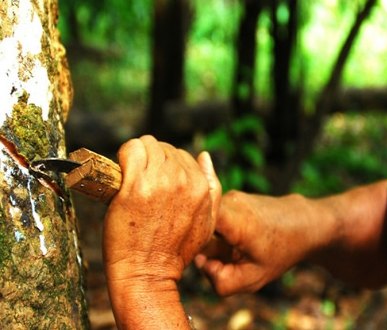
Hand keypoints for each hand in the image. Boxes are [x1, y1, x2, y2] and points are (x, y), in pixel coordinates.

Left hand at [103, 135, 220, 285]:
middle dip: (152, 160)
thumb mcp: (208, 222)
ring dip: (137, 156)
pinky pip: (130, 150)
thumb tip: (204, 156)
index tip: (155, 180)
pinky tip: (121, 172)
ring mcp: (159, 182)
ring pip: (147, 144)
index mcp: (201, 187)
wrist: (148, 273)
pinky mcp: (135, 186)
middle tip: (142, 180)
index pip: (182, 155)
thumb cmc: (175, 251)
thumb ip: (211, 187)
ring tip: (131, 175)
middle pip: (164, 148)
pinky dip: (124, 155)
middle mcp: (183, 180)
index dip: (166, 166)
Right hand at [195, 191, 317, 295]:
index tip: (201, 258)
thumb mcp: (253, 279)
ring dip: (210, 239)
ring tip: (233, 250)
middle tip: (222, 260)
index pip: (194, 223)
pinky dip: (217, 232)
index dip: (189, 242)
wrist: (303, 224)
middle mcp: (228, 201)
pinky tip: (235, 241)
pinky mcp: (230, 197)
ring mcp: (229, 196)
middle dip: (201, 246)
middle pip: (197, 226)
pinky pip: (212, 217)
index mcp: (234, 221)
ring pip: (204, 222)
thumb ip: (222, 282)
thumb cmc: (279, 252)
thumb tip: (200, 263)